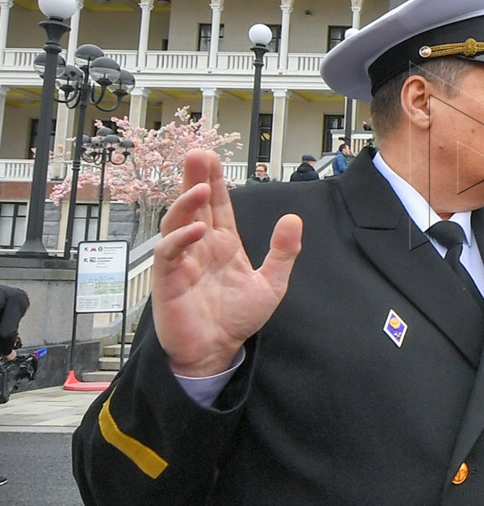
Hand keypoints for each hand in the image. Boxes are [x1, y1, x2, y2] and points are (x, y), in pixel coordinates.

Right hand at [153, 150, 302, 377]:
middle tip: (198, 154)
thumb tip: (293, 219)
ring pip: (177, 222)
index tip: (212, 157)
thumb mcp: (270, 283)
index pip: (218, 205)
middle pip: (194, 205)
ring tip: (201, 185)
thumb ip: (283, 252)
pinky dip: (180, 238)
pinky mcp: (168, 279)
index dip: (216, 181)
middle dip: (195, 179)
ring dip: (187, 202)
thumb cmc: (236, 319)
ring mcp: (182, 260)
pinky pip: (169, 252)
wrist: (217, 351)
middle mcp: (200, 247)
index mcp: (223, 244)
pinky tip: (197, 229)